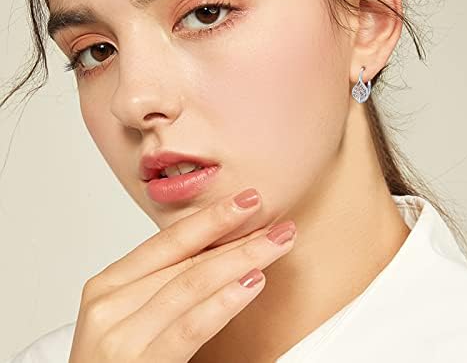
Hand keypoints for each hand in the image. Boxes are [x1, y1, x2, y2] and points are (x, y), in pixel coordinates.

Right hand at [68, 188, 296, 361]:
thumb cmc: (118, 361)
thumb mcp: (134, 312)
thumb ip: (166, 282)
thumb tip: (221, 247)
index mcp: (109, 283)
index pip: (170, 241)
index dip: (212, 217)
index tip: (247, 200)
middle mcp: (109, 303)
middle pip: (186, 259)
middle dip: (237, 236)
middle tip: (277, 223)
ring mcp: (119, 335)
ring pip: (192, 283)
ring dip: (241, 259)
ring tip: (276, 244)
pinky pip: (190, 326)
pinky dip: (225, 302)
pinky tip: (253, 282)